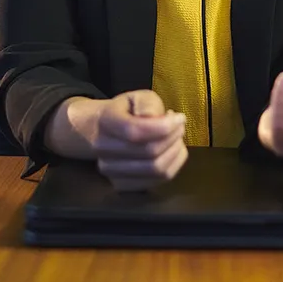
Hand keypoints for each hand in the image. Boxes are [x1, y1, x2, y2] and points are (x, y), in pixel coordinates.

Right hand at [47, 90, 187, 191]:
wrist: (104, 130)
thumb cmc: (127, 111)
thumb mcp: (138, 97)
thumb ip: (147, 103)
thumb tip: (153, 116)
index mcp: (105, 121)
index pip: (134, 131)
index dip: (163, 127)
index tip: (179, 118)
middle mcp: (102, 148)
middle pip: (148, 152)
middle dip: (173, 138)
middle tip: (180, 127)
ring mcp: (109, 169)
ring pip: (155, 170)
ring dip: (175, 153)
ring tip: (176, 139)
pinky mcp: (120, 184)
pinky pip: (155, 182)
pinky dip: (172, 166)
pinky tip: (171, 152)